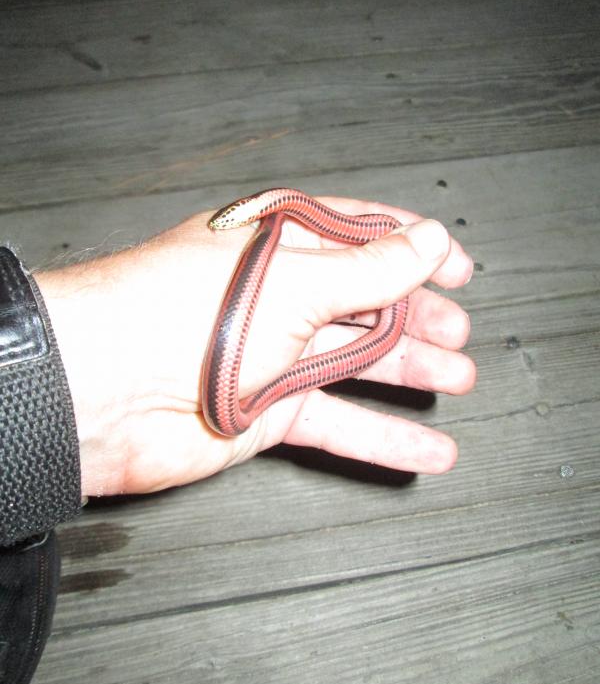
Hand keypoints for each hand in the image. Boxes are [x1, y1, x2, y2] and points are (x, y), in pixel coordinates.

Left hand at [35, 196, 474, 496]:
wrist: (105, 390)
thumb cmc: (181, 312)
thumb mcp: (296, 281)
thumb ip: (369, 269)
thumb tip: (428, 241)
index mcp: (281, 244)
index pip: (360, 234)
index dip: (413, 248)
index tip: (458, 268)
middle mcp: (278, 296)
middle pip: (366, 301)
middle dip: (418, 315)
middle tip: (458, 332)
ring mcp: (274, 355)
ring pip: (357, 361)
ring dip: (409, 371)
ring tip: (456, 380)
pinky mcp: (268, 412)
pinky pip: (337, 422)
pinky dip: (383, 438)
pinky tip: (426, 449)